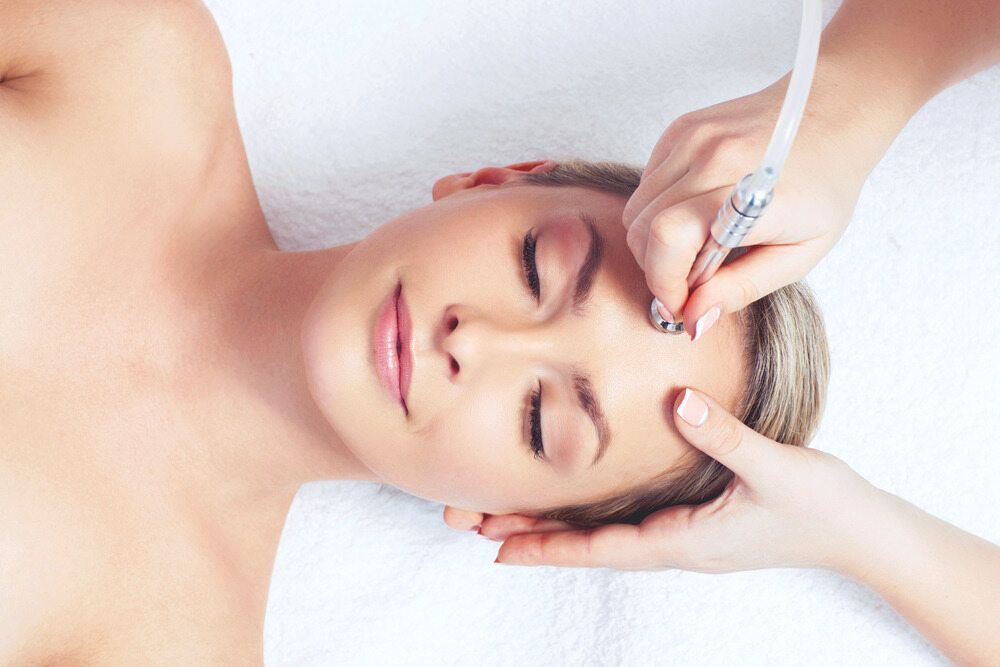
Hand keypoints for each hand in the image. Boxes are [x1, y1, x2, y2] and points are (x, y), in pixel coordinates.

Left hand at [469, 388, 879, 572]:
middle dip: (529, 534)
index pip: (601, 548)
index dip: (548, 547)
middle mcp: (673, 542)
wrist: (860, 532)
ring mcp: (681, 533)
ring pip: (601, 532)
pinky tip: (569, 498)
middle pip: (587, 544)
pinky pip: (625, 519)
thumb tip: (677, 401)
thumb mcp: (773, 468)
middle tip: (470, 521)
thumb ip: (725, 435)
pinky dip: (587, 513)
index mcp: (683, 540)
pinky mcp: (693, 518)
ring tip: (499, 513)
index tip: (497, 548)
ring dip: (551, 524)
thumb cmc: (820, 508)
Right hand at [623, 74, 872, 334]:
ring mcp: (693, 138)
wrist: (835, 114)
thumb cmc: (826, 186)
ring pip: (637, 208)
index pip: (668, 237)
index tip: (681, 304)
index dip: (664, 281)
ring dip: (654, 241)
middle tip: (690, 282)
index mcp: (747, 191)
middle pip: (642, 227)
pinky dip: (658, 211)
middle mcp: (712, 156)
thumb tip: (694, 319)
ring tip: (695, 250)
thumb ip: (742, 288)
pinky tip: (694, 214)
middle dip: (657, 268)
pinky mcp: (681, 129)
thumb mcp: (800, 254)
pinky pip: (646, 184)